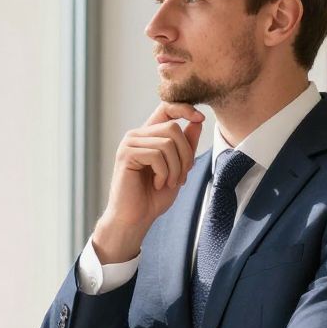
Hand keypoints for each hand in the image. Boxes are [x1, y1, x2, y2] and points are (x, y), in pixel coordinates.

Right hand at [91, 103, 204, 263]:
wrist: (134, 219)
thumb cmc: (153, 197)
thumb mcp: (178, 169)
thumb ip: (186, 146)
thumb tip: (197, 121)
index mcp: (148, 136)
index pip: (166, 108)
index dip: (185, 108)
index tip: (200, 118)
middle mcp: (136, 135)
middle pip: (172, 128)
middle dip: (185, 154)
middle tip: (182, 177)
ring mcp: (129, 143)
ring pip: (167, 142)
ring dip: (176, 167)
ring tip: (169, 183)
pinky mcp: (126, 155)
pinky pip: (157, 155)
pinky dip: (164, 173)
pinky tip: (157, 184)